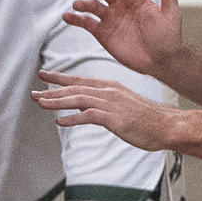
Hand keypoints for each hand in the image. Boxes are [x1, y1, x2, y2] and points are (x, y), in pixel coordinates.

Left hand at [33, 71, 180, 151]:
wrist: (167, 125)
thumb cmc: (147, 117)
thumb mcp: (122, 104)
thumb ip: (102, 103)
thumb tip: (83, 106)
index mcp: (109, 86)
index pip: (79, 80)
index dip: (60, 78)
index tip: (44, 75)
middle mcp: (108, 91)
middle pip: (74, 88)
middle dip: (52, 90)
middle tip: (34, 93)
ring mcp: (111, 104)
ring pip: (77, 99)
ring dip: (57, 101)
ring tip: (40, 103)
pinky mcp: (114, 118)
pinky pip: (88, 116)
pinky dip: (72, 118)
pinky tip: (60, 121)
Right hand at [61, 0, 182, 76]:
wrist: (161, 62)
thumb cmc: (168, 37)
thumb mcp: (170, 13)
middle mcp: (120, 5)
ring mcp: (110, 19)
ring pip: (93, 6)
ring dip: (84, 4)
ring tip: (77, 5)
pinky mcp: (103, 33)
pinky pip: (87, 23)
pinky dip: (76, 19)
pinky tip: (68, 17)